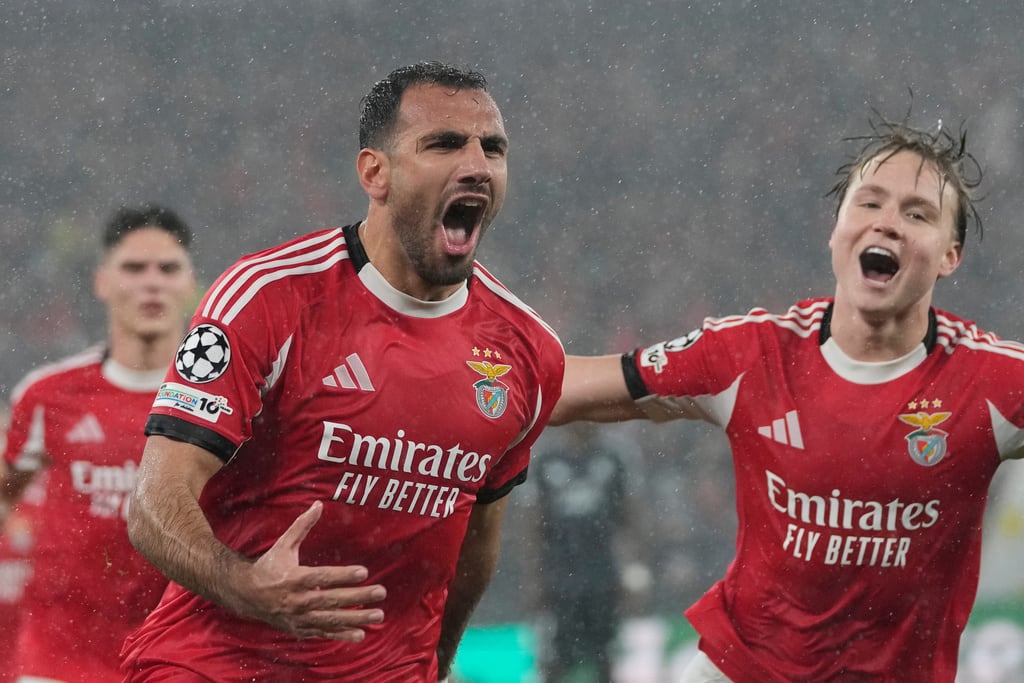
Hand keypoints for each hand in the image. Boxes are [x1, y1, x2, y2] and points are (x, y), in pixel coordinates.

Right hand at [228, 500, 385, 639]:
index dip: (343, 575)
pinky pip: (324, 633)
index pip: (323, 577)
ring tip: (378, 615)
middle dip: (358, 597)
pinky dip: (341, 635)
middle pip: (332, 599)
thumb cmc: (269, 567)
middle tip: (381, 592)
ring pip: (331, 620)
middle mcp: (298, 600)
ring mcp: (299, 617)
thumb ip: (302, 526)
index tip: (364, 572)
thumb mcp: (284, 544)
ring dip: (356, 619)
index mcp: (294, 578)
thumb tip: (318, 504)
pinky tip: (361, 634)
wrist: (246, 596)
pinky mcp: (300, 629)